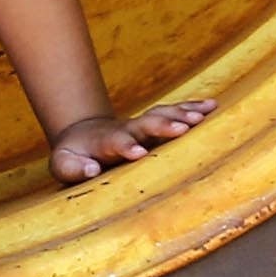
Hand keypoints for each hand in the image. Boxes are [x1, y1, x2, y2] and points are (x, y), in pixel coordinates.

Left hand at [46, 96, 211, 186]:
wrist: (82, 135)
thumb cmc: (73, 156)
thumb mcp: (63, 164)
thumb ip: (73, 168)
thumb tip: (91, 170)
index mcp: (105, 142)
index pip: (117, 143)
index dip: (127, 147)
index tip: (138, 154)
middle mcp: (127, 130)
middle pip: (145, 124)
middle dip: (162, 126)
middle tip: (182, 129)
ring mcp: (141, 125)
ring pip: (162, 115)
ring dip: (181, 114)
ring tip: (203, 116)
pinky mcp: (154, 124)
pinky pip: (174, 113)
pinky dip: (192, 108)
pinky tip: (212, 106)